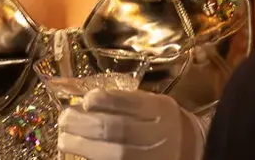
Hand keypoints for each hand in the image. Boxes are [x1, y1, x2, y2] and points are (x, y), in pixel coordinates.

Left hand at [57, 88, 204, 159]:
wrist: (191, 151)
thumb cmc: (163, 124)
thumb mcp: (154, 105)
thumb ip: (127, 102)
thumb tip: (86, 102)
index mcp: (161, 110)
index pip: (130, 102)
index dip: (105, 101)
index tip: (86, 100)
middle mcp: (159, 135)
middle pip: (117, 129)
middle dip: (84, 124)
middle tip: (64, 120)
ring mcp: (151, 158)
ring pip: (114, 154)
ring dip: (82, 146)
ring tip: (64, 139)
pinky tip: (79, 157)